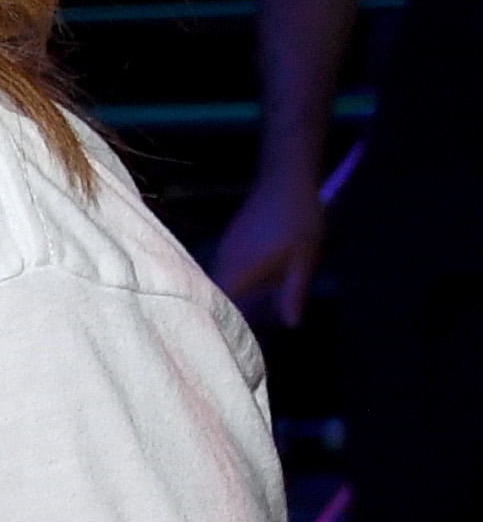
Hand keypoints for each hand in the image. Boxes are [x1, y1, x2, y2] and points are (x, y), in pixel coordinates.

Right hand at [204, 172, 325, 330]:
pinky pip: (224, 273)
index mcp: (242, 269)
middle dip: (227, 318)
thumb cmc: (300, 219)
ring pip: (219, 285)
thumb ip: (294, 293)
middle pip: (217, 299)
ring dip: (230, 303)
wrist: (287, 176)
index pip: (222, 306)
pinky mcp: (229, 243)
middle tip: (243, 339)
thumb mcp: (305, 259)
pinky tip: (249, 294)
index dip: (225, 326)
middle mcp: (225, 261)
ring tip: (247, 321)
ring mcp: (224, 250)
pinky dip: (233, 287)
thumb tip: (290, 326)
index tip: (234, 345)